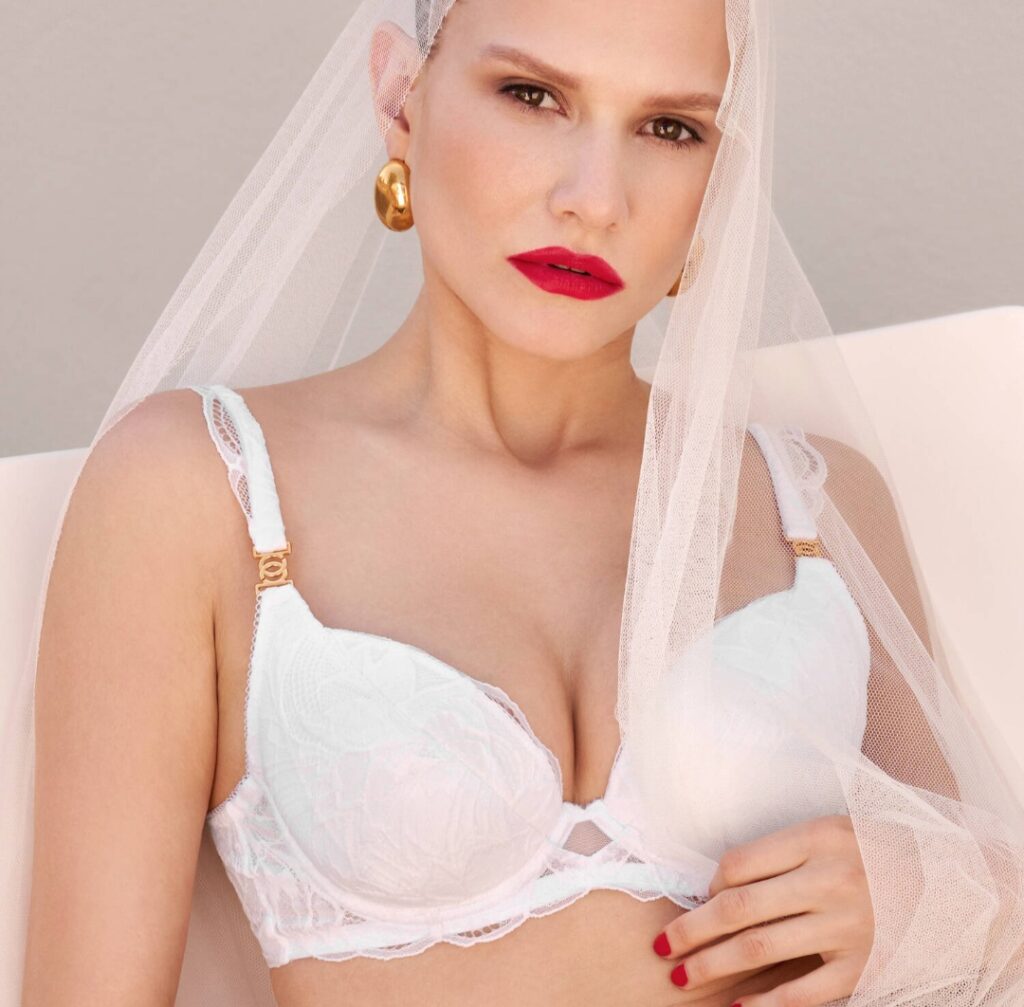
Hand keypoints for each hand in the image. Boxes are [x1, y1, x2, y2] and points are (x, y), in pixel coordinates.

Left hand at [650, 814, 873, 1005]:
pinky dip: (767, 1004)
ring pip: (761, 950)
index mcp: (816, 839)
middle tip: (661, 946)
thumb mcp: (829, 831)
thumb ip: (780, 853)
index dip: (709, 884)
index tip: (697, 897)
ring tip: (680, 975)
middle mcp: (828, 881)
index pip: (740, 864)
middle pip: (739, 909)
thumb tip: (718, 885)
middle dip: (692, 929)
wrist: (950, 884)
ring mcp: (845, 928)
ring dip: (713, 965)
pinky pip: (804, 992)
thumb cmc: (875, 852)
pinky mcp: (862, 968)